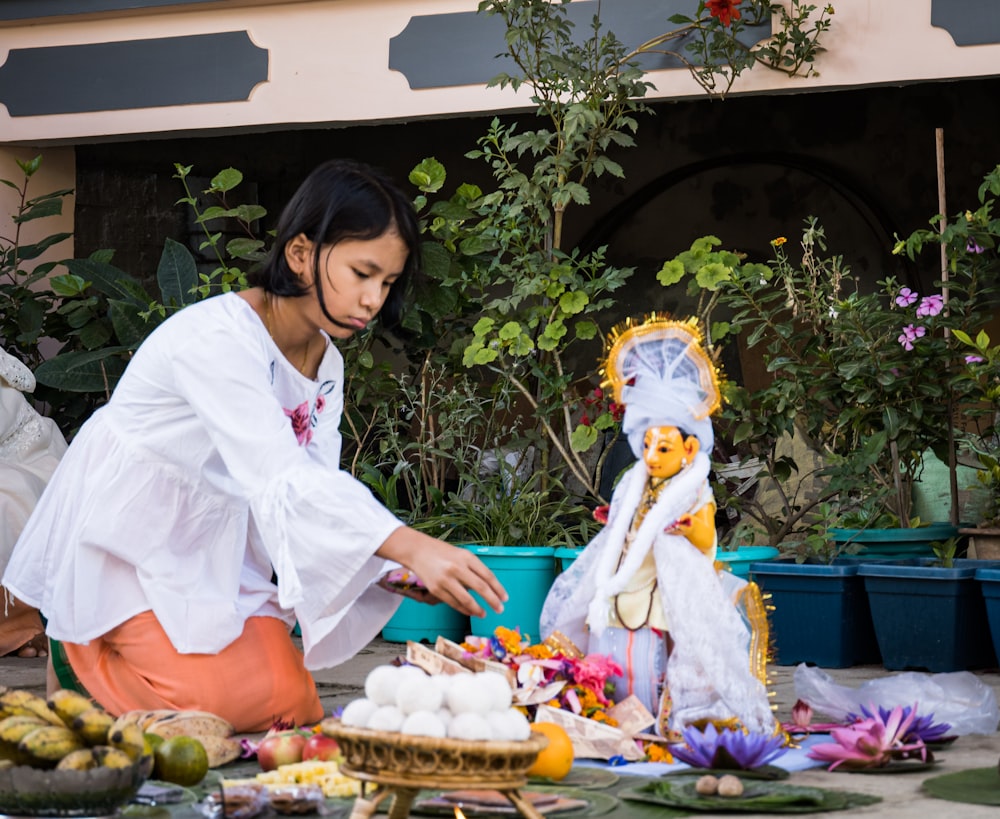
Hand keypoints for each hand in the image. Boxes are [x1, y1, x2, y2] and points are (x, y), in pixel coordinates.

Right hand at [376, 527, 507, 617]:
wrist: (417, 550)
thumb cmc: (442, 552)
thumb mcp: (461, 554)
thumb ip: (474, 569)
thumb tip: (488, 588)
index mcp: (467, 557)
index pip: (488, 575)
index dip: (498, 588)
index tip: (505, 598)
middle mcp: (457, 567)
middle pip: (481, 588)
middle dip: (493, 601)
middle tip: (500, 609)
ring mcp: (446, 579)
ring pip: (467, 599)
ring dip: (478, 609)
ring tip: (484, 614)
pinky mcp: (436, 589)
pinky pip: (454, 603)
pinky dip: (464, 609)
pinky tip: (470, 611)